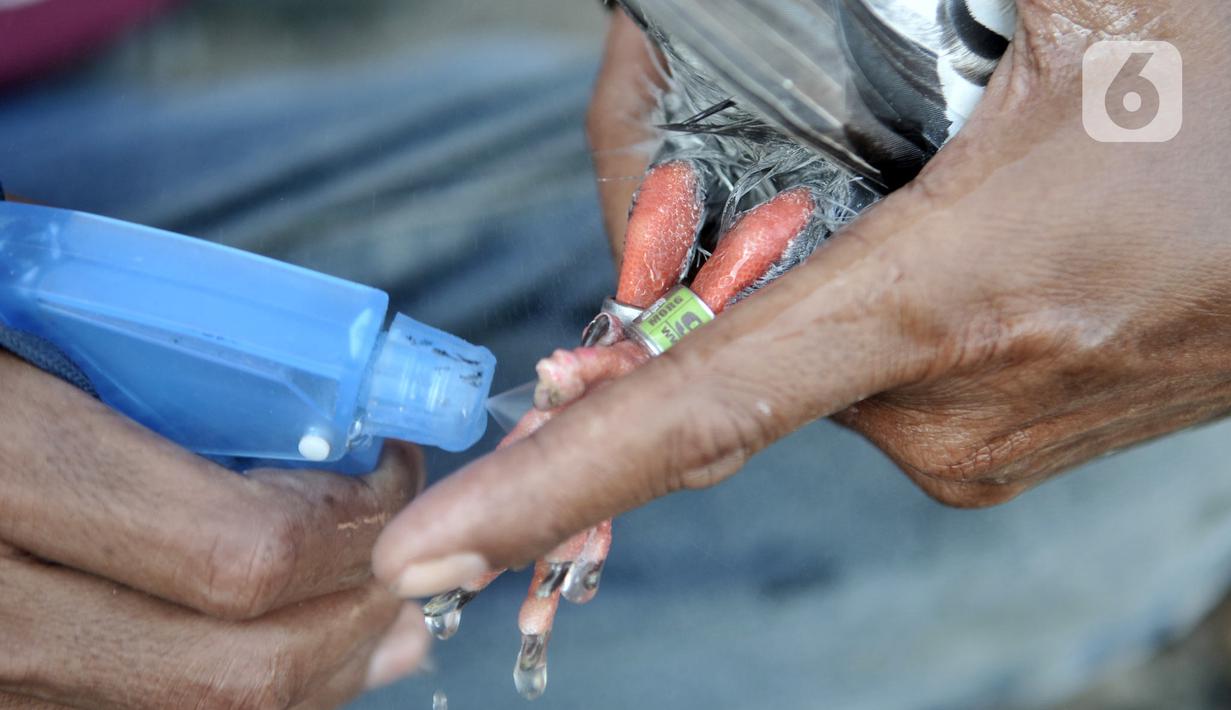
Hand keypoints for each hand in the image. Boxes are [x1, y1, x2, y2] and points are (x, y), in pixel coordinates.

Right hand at [0, 352, 428, 708]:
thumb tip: (341, 419)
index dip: (352, 523)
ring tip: (371, 614)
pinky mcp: (0, 702)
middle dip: (355, 614)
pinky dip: (242, 699)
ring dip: (317, 673)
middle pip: (232, 673)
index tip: (391, 468)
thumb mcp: (29, 294)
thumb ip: (172, 360)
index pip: (235, 555)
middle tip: (402, 547)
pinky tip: (284, 654)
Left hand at [372, 0, 1230, 594]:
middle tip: (856, 165)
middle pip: (740, 353)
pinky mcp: (1002, 447)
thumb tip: (699, 71)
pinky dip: (863, 317)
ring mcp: (979, 443)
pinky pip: (874, 377)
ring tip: (945, 194)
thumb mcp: (1069, 13)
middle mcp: (949, 407)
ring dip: (818, 287)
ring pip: (813, 359)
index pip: (695, 412)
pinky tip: (965, 248)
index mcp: (950, 299)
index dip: (547, 489)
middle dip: (722, 284)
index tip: (437, 549)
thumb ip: (877, 35)